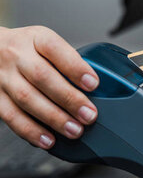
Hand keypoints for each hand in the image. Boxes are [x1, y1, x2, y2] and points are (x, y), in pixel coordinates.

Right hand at [0, 26, 98, 148]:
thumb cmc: (27, 49)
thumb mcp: (47, 43)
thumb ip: (67, 61)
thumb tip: (97, 88)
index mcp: (36, 38)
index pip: (55, 49)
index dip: (75, 67)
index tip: (94, 83)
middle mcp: (17, 55)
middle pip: (42, 76)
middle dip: (69, 99)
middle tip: (89, 115)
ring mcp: (3, 76)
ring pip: (27, 98)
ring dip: (53, 118)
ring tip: (74, 130)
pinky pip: (11, 116)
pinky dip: (31, 130)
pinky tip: (48, 139)